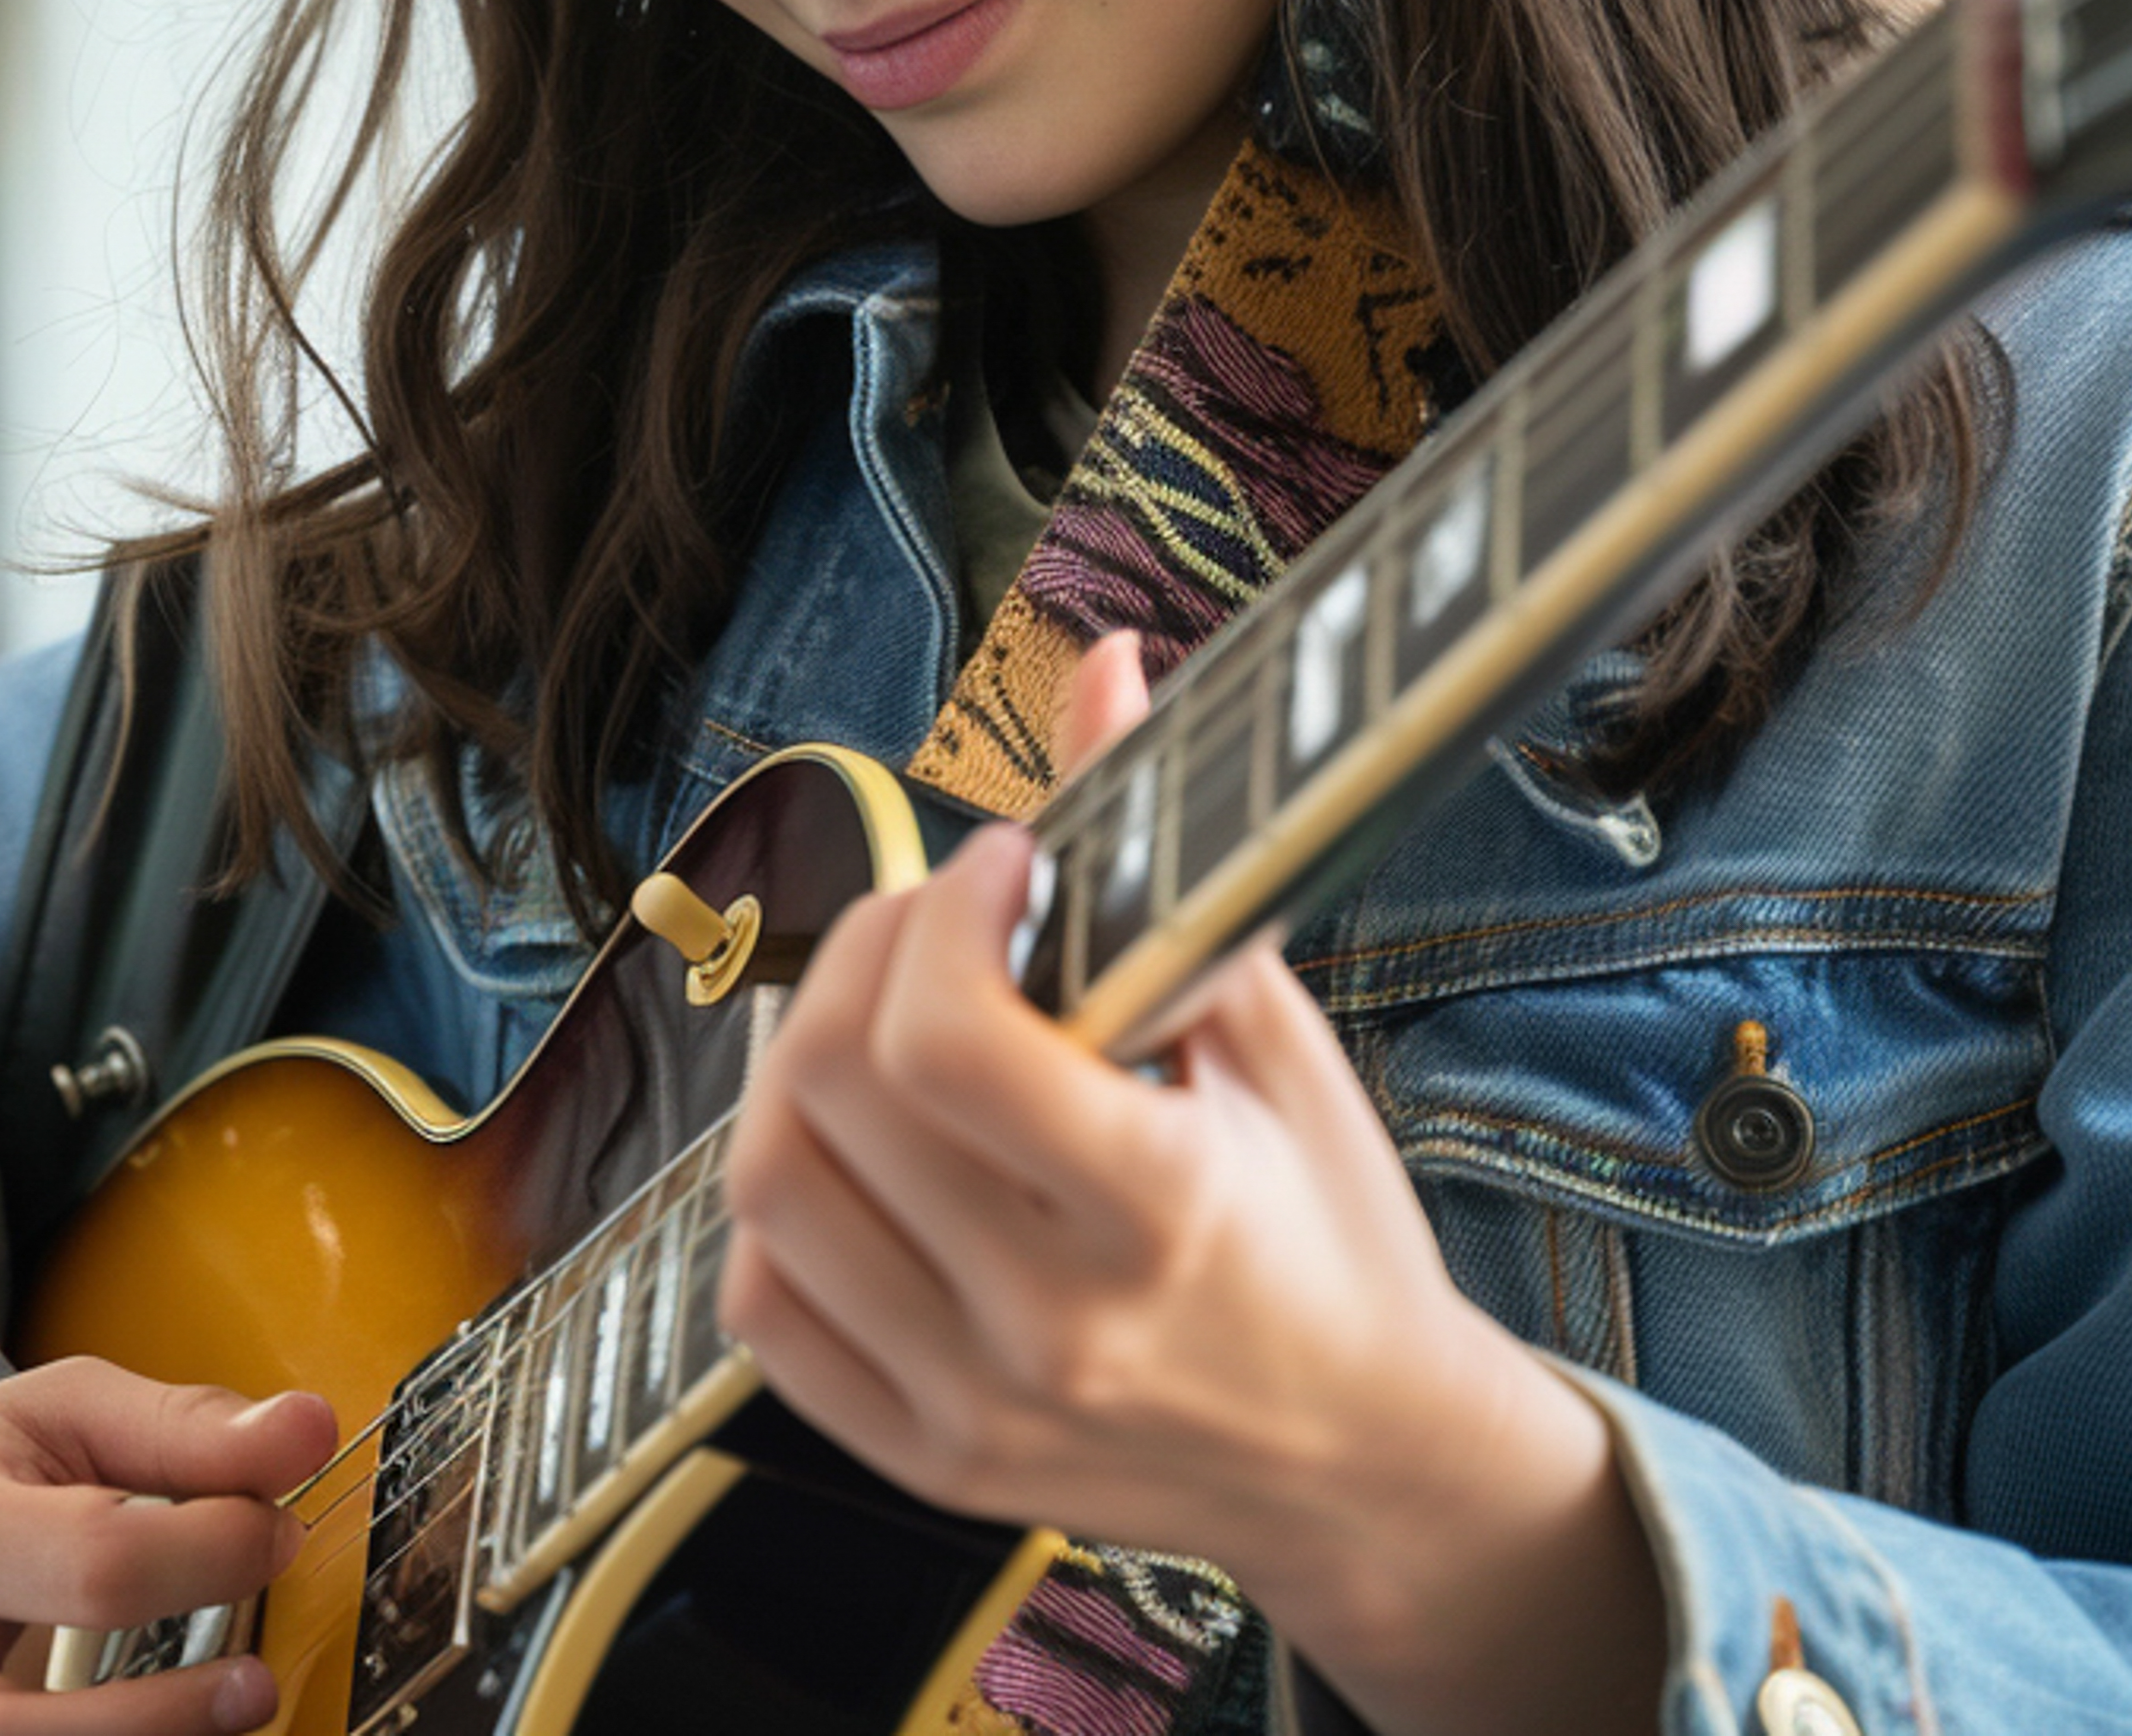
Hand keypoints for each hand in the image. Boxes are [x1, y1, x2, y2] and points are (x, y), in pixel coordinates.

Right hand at [0, 1358, 336, 1735]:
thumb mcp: (66, 1412)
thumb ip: (188, 1427)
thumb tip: (311, 1431)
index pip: (92, 1564)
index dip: (213, 1551)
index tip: (276, 1528)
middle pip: (19, 1728)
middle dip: (162, 1715)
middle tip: (257, 1679)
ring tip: (230, 1713)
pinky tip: (174, 1730)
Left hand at [715, 639, 1661, 1734]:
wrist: (1366, 1460)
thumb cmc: (1330, 1237)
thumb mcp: (1276, 1045)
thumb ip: (1169, 864)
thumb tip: (1104, 671)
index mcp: (1162, 1214)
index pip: (949, 1040)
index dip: (943, 912)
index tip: (999, 872)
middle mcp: (1054, 1325)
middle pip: (831, 1090)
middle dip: (864, 956)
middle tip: (936, 929)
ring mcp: (977, 1407)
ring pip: (769, 1189)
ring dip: (803, 1071)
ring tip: (889, 1031)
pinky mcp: (928, 1459)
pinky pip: (764, 1310)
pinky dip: (787, 1210)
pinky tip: (866, 1160)